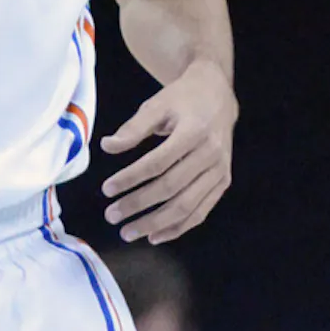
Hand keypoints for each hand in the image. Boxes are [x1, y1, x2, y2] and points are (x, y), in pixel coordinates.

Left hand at [101, 61, 236, 243]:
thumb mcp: (157, 105)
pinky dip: (178, 227)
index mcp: (195, 131)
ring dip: (156, 223)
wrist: (217, 95)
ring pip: (187, 206)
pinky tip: (155, 236)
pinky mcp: (223, 182)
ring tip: (128, 232)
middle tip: (111, 215)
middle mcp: (212, 154)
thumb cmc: (182, 99)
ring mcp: (220, 171)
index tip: (106, 189)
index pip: (158, 162)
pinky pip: (201, 211)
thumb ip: (133, 128)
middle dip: (138, 205)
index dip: (131, 177)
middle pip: (171, 188)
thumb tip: (106, 146)